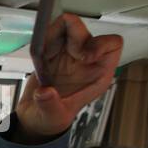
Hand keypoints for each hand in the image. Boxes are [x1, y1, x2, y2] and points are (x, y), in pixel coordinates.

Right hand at [12, 14, 122, 142]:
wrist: (35, 117)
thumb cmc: (51, 119)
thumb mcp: (53, 117)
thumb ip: (50, 105)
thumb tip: (45, 92)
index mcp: (97, 74)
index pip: (112, 45)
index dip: (98, 44)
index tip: (80, 55)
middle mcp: (85, 61)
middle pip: (85, 31)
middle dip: (69, 33)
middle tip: (50, 47)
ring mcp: (68, 55)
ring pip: (66, 28)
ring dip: (51, 34)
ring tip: (40, 54)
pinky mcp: (53, 53)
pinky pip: (50, 35)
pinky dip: (40, 40)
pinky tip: (37, 56)